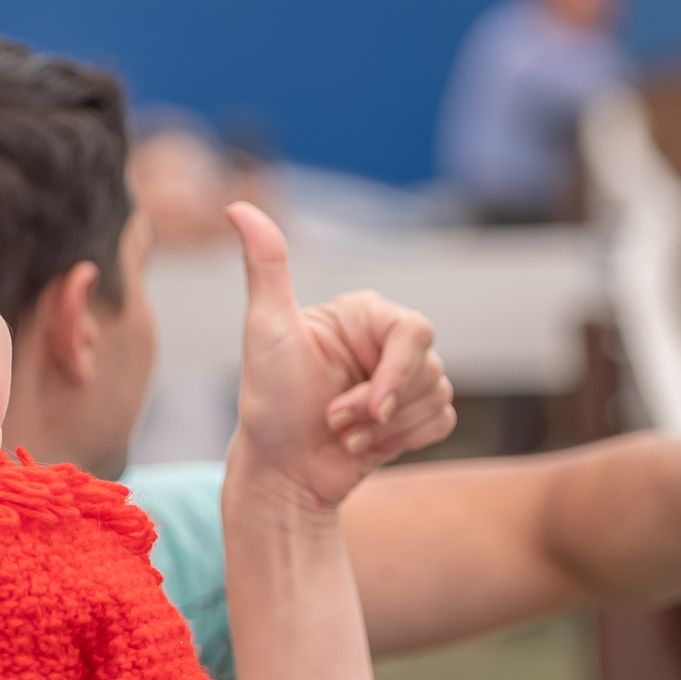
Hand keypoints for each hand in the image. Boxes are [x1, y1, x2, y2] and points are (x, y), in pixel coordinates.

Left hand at [227, 202, 455, 513]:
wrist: (278, 473)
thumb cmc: (268, 402)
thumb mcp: (266, 329)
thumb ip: (265, 266)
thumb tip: (238, 206)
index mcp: (363, 315)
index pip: (415, 331)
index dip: (398, 373)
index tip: (371, 407)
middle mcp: (386, 342)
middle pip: (431, 368)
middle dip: (380, 410)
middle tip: (333, 421)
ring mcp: (401, 381)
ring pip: (438, 398)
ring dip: (385, 432)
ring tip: (342, 434)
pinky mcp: (412, 416)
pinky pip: (442, 423)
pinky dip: (403, 443)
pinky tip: (363, 446)